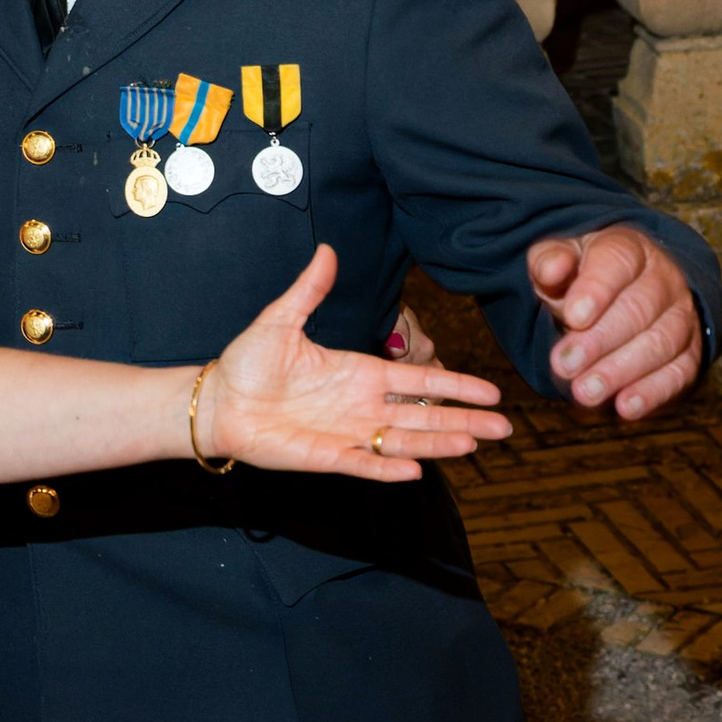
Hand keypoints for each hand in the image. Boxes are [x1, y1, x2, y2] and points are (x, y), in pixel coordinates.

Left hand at [207, 246, 508, 481]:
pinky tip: (415, 470)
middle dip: (464, 420)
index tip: (491, 393)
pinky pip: (364, 465)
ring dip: (437, 444)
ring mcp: (347, 433)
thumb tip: (327, 250)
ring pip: (403, 441)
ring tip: (474, 444)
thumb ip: (310, 290)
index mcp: (359, 372)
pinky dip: (387, 469)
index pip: (418, 381)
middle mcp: (361, 405)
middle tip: (504, 428)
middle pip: (424, 415)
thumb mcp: (280, 320)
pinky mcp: (326, 457)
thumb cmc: (248, 363)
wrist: (218, 400)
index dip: (455, 385)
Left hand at [529, 224, 704, 419]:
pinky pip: (680, 372)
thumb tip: (552, 271)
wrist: (628, 286)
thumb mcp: (561, 258)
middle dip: (601, 340)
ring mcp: (682, 316)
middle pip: (639, 309)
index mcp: (630, 248)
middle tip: (564, 366)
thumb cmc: (584, 274)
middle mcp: (664, 279)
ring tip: (585, 392)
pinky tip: (625, 407)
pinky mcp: (691, 351)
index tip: (573, 316)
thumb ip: (550, 262)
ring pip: (661, 343)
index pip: (618, 262)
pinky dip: (653, 392)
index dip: (597, 289)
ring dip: (622, 370)